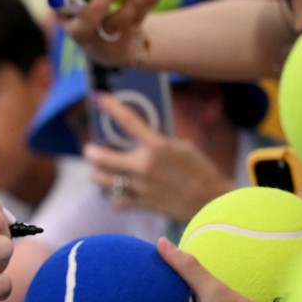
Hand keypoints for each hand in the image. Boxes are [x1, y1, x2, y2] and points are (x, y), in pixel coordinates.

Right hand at [53, 0, 160, 68]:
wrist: (113, 45)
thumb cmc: (95, 8)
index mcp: (66, 15)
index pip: (58, 4)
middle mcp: (80, 31)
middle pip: (85, 24)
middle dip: (97, 7)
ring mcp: (102, 43)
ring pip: (117, 24)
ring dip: (133, 5)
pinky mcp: (121, 50)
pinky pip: (137, 24)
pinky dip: (147, 5)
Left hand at [83, 93, 233, 221]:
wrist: (211, 201)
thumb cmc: (200, 170)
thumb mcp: (182, 147)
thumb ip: (158, 141)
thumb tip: (138, 136)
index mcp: (158, 146)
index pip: (128, 121)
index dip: (110, 106)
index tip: (97, 97)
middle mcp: (145, 166)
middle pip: (102, 158)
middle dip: (92, 152)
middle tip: (91, 149)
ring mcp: (142, 187)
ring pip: (103, 180)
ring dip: (97, 173)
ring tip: (98, 169)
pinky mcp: (142, 204)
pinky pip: (116, 201)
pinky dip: (112, 196)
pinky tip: (116, 190)